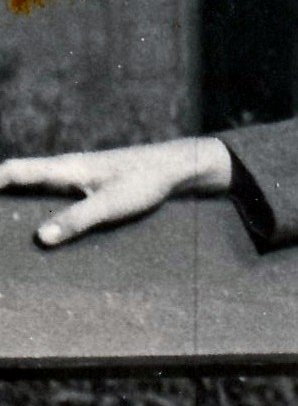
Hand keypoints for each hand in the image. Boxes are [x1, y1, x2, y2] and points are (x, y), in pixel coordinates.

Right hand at [0, 137, 233, 246]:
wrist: (172, 168)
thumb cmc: (142, 182)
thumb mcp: (109, 205)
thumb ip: (76, 219)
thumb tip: (41, 237)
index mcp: (65, 168)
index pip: (17, 170)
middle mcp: (66, 168)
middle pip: (22, 177)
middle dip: (1, 191)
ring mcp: (77, 175)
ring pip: (38, 185)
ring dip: (20, 198)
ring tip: (9, 225)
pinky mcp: (89, 184)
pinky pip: (55, 193)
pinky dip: (42, 203)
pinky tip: (44, 224)